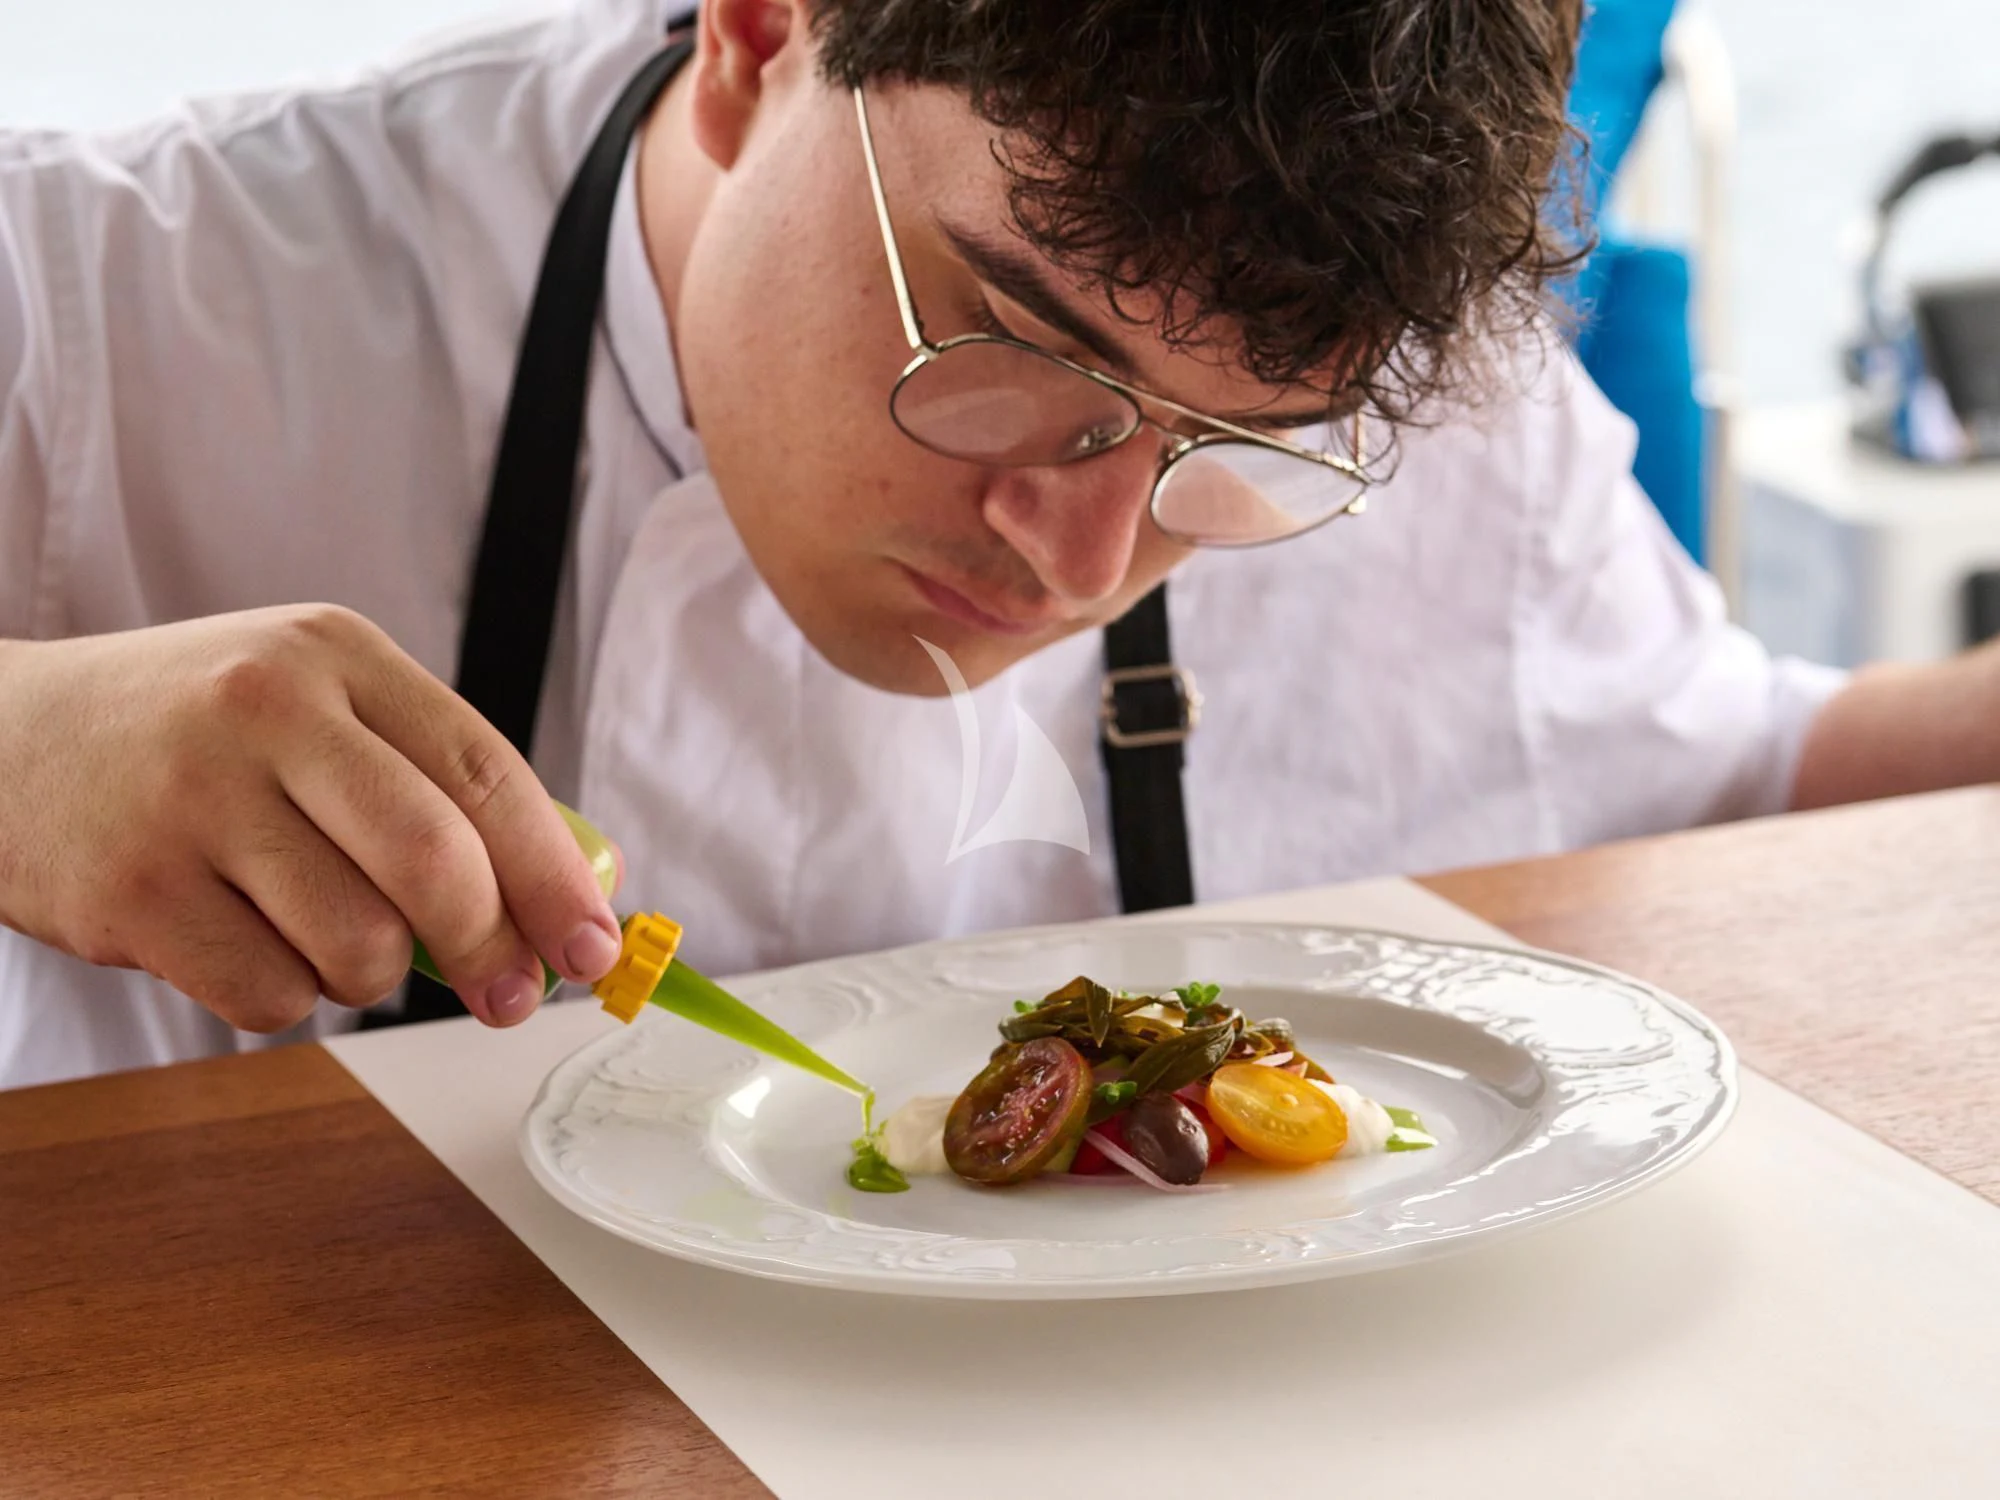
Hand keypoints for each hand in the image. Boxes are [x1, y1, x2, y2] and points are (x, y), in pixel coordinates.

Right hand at [0, 606, 623, 1030]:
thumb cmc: (193, 735)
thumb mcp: (316, 708)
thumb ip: (435, 786)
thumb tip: (569, 901)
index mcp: (335, 655)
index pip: (486, 774)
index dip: (556, 877)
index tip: (597, 949)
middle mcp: (265, 710)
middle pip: (436, 863)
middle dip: (492, 948)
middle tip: (507, 994)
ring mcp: (190, 800)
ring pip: (359, 946)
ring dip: (369, 972)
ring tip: (317, 925)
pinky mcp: (130, 893)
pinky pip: (271, 997)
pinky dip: (284, 994)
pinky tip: (240, 937)